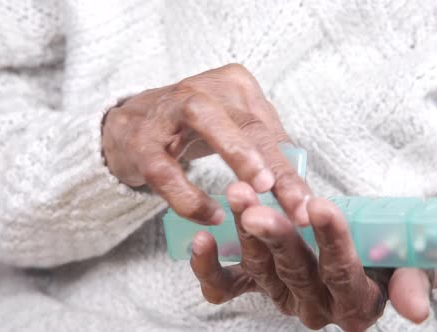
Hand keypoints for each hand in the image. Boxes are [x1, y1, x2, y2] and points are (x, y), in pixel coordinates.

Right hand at [102, 64, 311, 224]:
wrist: (128, 124)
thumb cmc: (191, 130)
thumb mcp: (232, 130)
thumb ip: (263, 150)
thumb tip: (299, 187)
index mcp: (234, 86)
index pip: (269, 130)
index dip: (291, 171)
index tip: (308, 207)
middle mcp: (203, 89)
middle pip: (249, 124)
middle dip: (275, 166)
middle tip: (296, 202)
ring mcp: (168, 108)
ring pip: (208, 122)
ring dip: (238, 155)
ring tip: (260, 191)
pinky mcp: (139, 137)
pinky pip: (166, 168)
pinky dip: (188, 196)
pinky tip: (211, 215)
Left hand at [190, 182, 436, 330]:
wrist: (371, 240)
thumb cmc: (394, 247)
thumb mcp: (415, 260)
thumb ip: (412, 281)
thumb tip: (415, 310)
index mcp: (356, 303)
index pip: (343, 275)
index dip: (332, 241)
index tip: (319, 205)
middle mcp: (316, 306)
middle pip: (295, 271)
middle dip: (276, 235)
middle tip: (256, 204)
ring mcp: (283, 296)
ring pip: (261, 269)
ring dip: (245, 233)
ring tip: (236, 195)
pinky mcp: (256, 285)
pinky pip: (227, 287)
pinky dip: (210, 269)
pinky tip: (200, 242)